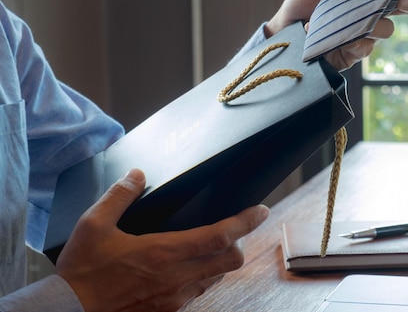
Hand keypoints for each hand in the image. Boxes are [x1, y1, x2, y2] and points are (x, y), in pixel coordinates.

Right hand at [56, 169, 268, 311]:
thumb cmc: (82, 272)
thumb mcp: (94, 225)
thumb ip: (119, 196)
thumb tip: (138, 175)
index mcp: (164, 252)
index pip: (220, 236)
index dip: (245, 222)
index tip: (260, 211)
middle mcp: (177, 277)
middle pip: (231, 260)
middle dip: (240, 242)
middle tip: (235, 228)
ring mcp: (174, 298)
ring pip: (217, 277)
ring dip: (220, 261)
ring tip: (211, 246)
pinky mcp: (167, 311)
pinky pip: (198, 292)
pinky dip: (202, 277)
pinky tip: (186, 268)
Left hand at [265, 0, 407, 69]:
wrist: (280, 37)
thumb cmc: (299, 7)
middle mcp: (371, 13)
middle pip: (406, 8)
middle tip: (406, 1)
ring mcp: (364, 35)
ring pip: (387, 29)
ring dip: (376, 22)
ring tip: (357, 19)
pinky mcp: (353, 54)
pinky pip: (367, 48)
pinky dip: (358, 42)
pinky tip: (346, 39)